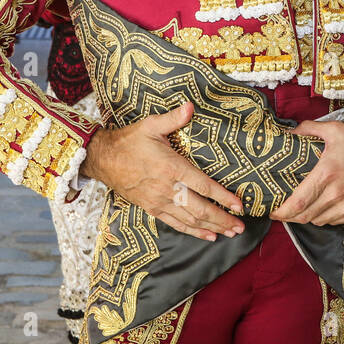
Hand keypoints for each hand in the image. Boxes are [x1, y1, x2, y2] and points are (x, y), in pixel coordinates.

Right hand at [81, 101, 244, 241]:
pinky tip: (207, 236)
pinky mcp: (151, 208)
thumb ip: (173, 119)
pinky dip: (193, 232)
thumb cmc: (128, 141)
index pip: (204, 186)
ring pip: (189, 220)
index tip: (240, 206)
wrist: (102, 159)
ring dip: (211, 228)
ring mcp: (159, 201)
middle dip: (222, 219)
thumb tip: (191, 106)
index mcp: (172, 168)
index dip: (223, 198)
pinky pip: (175, 224)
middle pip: (200, 209)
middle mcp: (167, 188)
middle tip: (240, 227)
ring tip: (230, 233)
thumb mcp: (150, 125)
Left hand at [270, 120, 343, 225]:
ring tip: (303, 207)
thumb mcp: (335, 130)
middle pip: (304, 216)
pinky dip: (324, 217)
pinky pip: (333, 222)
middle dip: (290, 216)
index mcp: (327, 175)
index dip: (281, 211)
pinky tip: (323, 206)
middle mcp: (336, 194)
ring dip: (307, 216)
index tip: (272, 210)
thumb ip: (309, 129)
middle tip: (283, 209)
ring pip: (317, 221)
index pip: (297, 203)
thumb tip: (290, 133)